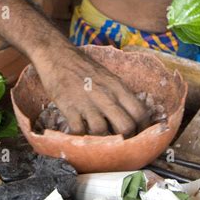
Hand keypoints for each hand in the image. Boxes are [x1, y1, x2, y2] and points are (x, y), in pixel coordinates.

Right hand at [34, 46, 150, 136]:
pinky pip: (78, 132)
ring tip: (99, 141)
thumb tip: (131, 117)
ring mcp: (87, 102)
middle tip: (121, 145)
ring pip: (102, 132)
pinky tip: (80, 136)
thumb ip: (119, 95)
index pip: (140, 113)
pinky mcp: (69, 107)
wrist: (57, 54)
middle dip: (125, 140)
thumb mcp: (107, 77)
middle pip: (126, 126)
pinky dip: (79, 138)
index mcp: (118, 87)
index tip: (139, 137)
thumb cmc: (83, 67)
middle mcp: (106, 95)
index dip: (143, 129)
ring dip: (101, 140)